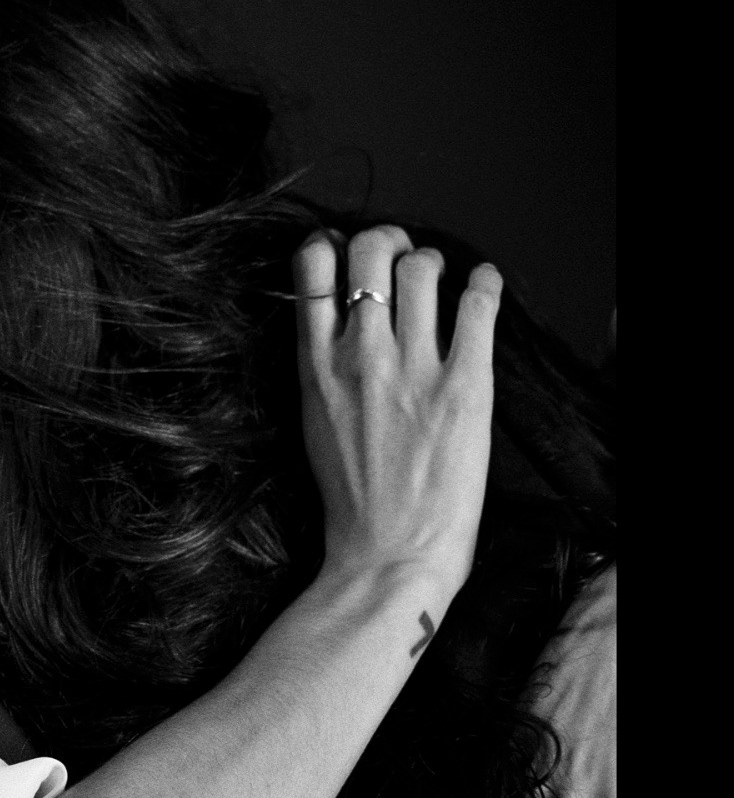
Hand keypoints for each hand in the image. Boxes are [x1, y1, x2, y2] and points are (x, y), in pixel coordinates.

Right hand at [293, 226, 501, 602]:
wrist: (387, 555)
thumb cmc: (351, 501)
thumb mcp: (314, 424)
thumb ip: (324, 368)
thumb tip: (339, 324)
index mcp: (316, 367)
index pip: (312, 267)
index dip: (332, 246)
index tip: (346, 254)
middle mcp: (361, 356)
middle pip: (370, 250)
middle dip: (387, 242)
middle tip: (401, 260)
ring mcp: (413, 369)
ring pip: (422, 267)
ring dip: (433, 262)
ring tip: (440, 280)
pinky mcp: (464, 386)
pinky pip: (477, 305)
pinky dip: (484, 284)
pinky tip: (483, 287)